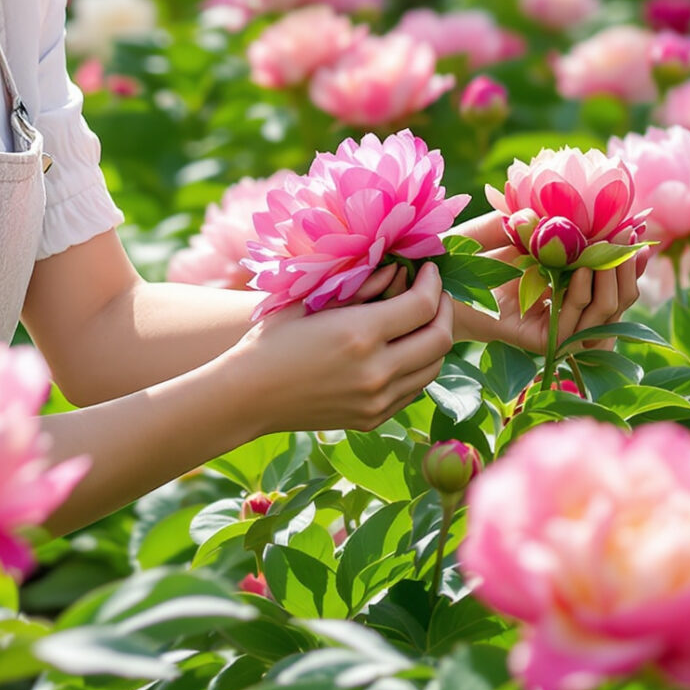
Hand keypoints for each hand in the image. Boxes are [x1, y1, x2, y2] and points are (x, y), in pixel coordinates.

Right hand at [221, 262, 455, 434]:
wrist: (246, 397)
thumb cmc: (271, 340)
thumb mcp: (310, 303)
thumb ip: (359, 286)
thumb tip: (398, 271)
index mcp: (359, 334)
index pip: (423, 307)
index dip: (433, 284)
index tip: (428, 270)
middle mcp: (376, 371)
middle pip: (440, 340)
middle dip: (443, 311)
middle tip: (433, 294)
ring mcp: (376, 400)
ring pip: (433, 369)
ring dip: (434, 341)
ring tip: (420, 321)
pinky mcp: (372, 419)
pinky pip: (412, 390)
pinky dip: (416, 367)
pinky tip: (401, 350)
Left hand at [444, 212, 640, 355]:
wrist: (433, 280)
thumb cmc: (468, 251)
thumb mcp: (510, 223)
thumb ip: (543, 214)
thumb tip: (583, 201)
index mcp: (567, 282)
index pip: (613, 277)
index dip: (630, 257)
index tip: (639, 229)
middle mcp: (565, 306)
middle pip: (617, 298)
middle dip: (628, 268)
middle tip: (628, 238)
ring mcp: (553, 325)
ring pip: (603, 313)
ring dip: (611, 281)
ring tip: (607, 250)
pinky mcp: (537, 340)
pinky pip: (573, 327)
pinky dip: (583, 299)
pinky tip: (580, 271)